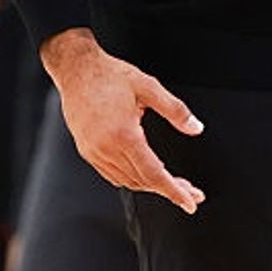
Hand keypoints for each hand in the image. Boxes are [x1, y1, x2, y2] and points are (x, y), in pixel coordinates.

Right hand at [42, 28, 204, 214]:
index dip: (174, 192)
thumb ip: (175, 110)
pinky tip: (142, 170)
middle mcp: (106, 147)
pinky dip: (130, 177)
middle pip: (143, 181)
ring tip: (169, 180)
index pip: (154, 174)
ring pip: (127, 181)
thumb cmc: (108, 74)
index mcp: (123, 134)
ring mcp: (93, 151)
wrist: (75, 67)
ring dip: (150, 184)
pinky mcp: (86, 150)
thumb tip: (196, 128)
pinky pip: (112, 174)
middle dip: (169, 189)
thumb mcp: (148, 86)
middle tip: (189, 191)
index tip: (190, 203)